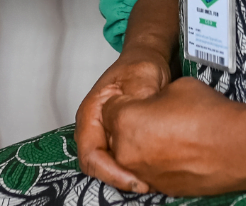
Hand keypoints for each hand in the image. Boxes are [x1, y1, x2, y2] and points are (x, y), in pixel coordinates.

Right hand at [75, 48, 172, 192]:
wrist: (147, 60)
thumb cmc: (139, 66)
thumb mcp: (140, 77)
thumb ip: (137, 97)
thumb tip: (139, 117)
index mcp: (91, 114)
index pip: (91, 154)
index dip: (111, 171)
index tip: (135, 179)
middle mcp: (95, 128)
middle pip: (97, 165)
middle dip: (120, 178)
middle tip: (146, 184)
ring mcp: (107, 135)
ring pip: (110, 165)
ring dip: (128, 176)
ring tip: (151, 181)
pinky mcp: (120, 140)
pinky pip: (122, 161)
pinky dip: (135, 170)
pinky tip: (153, 171)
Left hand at [104, 77, 245, 196]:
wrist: (239, 148)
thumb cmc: (209, 116)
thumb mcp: (176, 87)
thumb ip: (155, 96)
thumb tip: (155, 103)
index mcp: (125, 122)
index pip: (110, 109)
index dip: (127, 101)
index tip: (140, 99)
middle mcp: (127, 152)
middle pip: (116, 136)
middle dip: (130, 125)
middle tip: (156, 116)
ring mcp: (145, 174)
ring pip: (132, 156)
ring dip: (143, 145)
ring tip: (169, 134)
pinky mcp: (163, 188)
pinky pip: (151, 171)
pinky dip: (158, 162)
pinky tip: (179, 151)